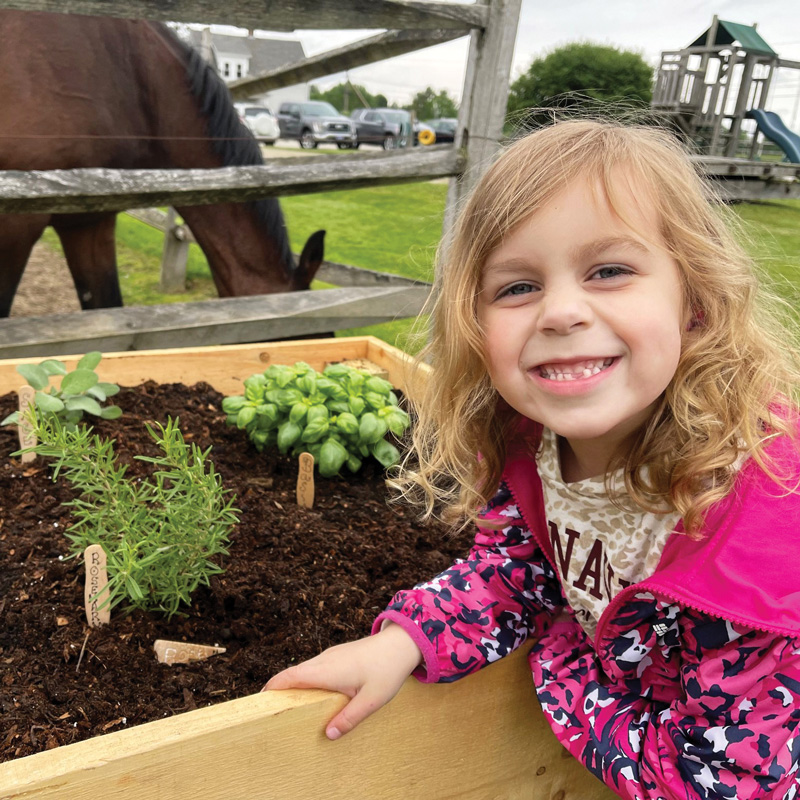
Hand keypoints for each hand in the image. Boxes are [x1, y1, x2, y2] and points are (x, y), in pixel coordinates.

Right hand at [263, 622, 422, 739]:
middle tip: (271, 713)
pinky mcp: (337, 655)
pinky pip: (314, 668)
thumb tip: (329, 735)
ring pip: (304, 671)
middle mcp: (324, 660)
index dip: (271, 689)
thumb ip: (350, 718)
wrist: (400, 643)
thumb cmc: (387, 670)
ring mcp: (330, 656)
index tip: (259, 703)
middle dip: (279, 691)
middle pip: (292, 675)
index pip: (289, 677)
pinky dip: (306, 681)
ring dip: (294, 686)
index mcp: (326, 671)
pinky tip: (314, 696)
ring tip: (290, 708)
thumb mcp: (371, 700)